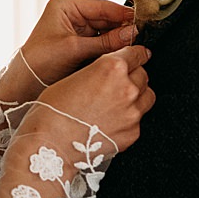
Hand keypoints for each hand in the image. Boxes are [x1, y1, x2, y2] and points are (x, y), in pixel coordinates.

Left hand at [0, 0, 136, 100]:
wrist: (24, 84)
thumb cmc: (40, 62)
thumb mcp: (75, 49)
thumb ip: (105, 42)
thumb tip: (133, 34)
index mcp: (65, 6)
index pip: (101, 6)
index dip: (122, 15)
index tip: (141, 22)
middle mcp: (71, 15)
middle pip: (106, 19)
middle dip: (122, 29)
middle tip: (141, 38)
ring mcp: (76, 29)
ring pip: (105, 31)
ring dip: (118, 40)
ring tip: (134, 47)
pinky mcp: (79, 44)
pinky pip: (101, 43)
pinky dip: (111, 49)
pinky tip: (121, 54)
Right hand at [19, 43, 153, 157]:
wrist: (51, 144)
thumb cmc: (53, 110)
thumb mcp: (74, 76)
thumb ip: (99, 70)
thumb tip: (110, 71)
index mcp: (111, 67)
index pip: (136, 53)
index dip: (135, 54)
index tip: (136, 55)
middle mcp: (127, 88)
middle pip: (143, 75)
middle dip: (133, 76)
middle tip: (117, 84)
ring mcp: (132, 112)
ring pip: (147, 96)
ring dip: (136, 96)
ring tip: (117, 102)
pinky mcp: (133, 133)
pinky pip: (138, 120)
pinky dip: (129, 119)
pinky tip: (111, 122)